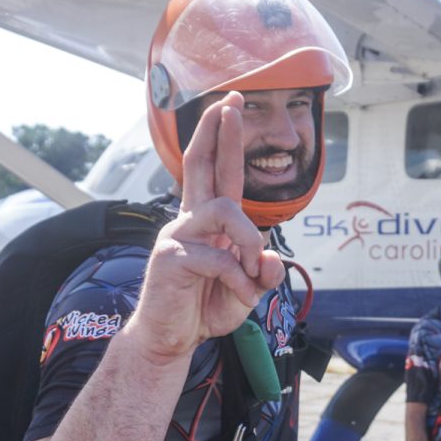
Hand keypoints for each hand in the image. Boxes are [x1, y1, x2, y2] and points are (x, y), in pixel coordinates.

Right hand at [128, 92, 284, 360]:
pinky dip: (239, 279)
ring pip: (225, 210)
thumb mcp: (247, 290)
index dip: (223, 138)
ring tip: (252, 273)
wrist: (170, 339)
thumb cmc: (205, 308)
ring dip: (249, 240)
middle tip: (231, 101)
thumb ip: (262, 273)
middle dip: (218, 132)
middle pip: (200, 165)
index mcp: (209, 222)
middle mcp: (190, 220)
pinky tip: (239, 294)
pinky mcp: (170, 256)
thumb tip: (270, 259)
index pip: (217, 172)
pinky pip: (219, 257)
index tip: (231, 104)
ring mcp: (177, 234)